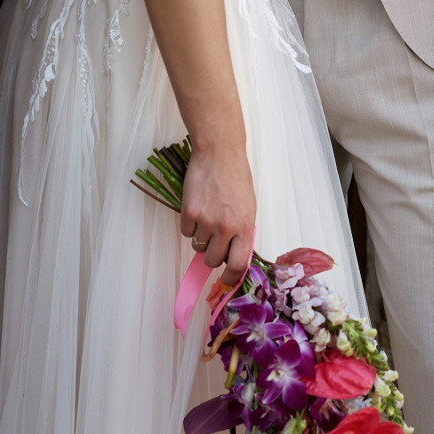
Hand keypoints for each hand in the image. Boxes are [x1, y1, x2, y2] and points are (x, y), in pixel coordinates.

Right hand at [181, 141, 256, 287]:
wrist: (219, 152)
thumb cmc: (236, 177)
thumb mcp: (248, 206)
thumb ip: (242, 231)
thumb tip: (234, 255)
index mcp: (244, 227)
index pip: (237, 265)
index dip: (231, 278)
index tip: (227, 280)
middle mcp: (225, 228)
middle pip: (212, 260)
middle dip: (212, 253)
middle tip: (215, 237)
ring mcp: (206, 220)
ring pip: (197, 246)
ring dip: (200, 236)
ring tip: (207, 214)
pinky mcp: (189, 212)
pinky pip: (186, 232)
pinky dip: (189, 224)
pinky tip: (197, 207)